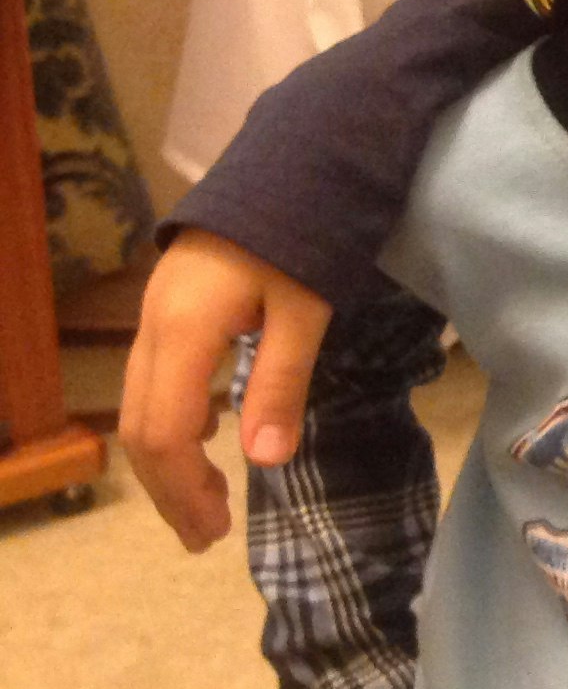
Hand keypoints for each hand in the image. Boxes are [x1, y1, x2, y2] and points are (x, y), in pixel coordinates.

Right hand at [118, 228, 331, 549]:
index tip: (216, 531)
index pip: (164, 432)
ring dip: (168, 458)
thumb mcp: (305, 307)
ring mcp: (156, 312)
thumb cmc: (305, 227)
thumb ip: (280, 381)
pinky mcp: (170, 303)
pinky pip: (154, 377)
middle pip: (141, 427)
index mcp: (184, 330)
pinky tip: (207, 431)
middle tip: (207, 534)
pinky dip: (173, 417)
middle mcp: (155, 326)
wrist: (292, 154)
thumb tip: (265, 462)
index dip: (184, 489)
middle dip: (169, 487)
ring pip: (141, 404)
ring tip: (207, 498)